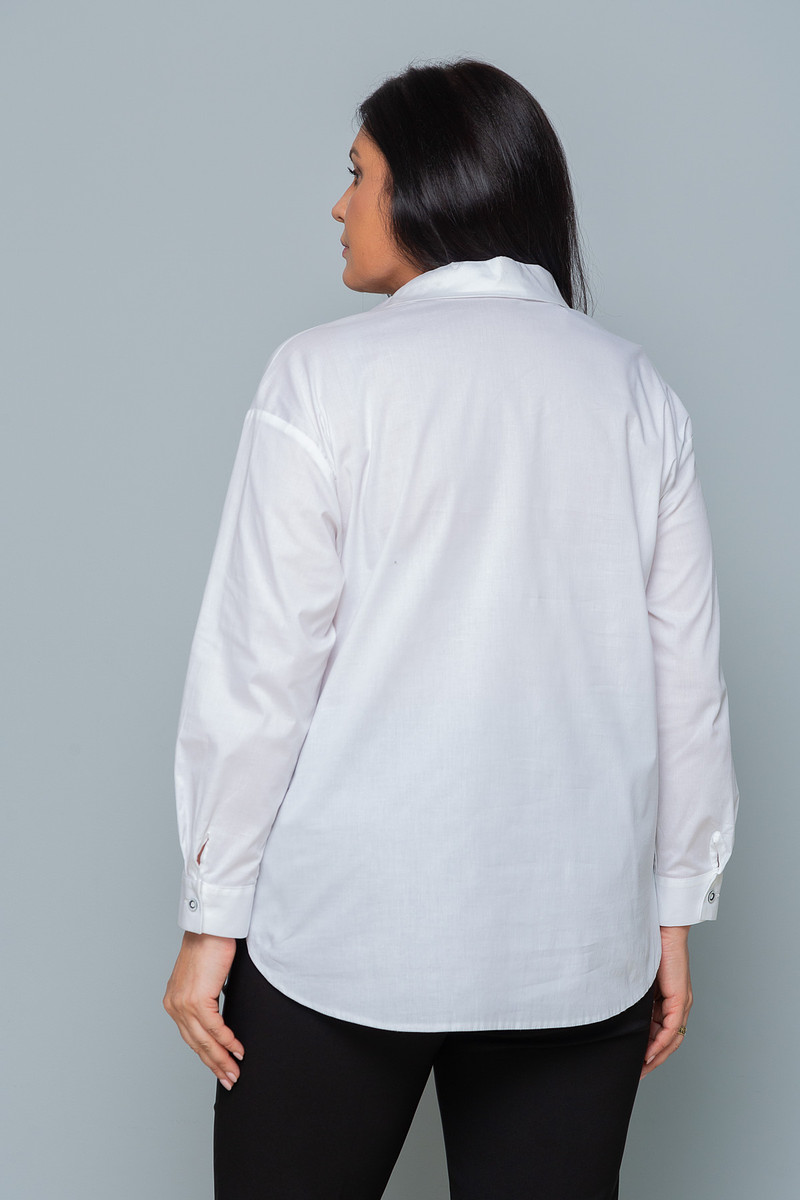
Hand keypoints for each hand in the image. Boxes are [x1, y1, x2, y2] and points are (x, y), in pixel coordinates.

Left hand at [163, 932, 243, 1089]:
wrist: (210, 927)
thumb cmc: (210, 945)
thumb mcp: (205, 977)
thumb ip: (207, 996)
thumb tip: (220, 1015)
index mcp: (174, 1001)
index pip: (190, 1036)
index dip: (206, 1055)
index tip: (219, 1067)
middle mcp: (174, 1005)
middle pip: (195, 1044)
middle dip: (214, 1064)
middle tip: (229, 1080)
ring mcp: (184, 1004)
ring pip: (204, 1041)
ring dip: (222, 1059)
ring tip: (235, 1072)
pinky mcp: (197, 1000)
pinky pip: (215, 1028)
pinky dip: (228, 1041)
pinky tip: (238, 1050)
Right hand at [640, 925, 692, 1080]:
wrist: (663, 928)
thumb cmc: (650, 945)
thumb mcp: (639, 977)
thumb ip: (634, 994)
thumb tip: (618, 1006)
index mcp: (669, 997)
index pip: (663, 1031)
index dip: (651, 1049)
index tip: (636, 1062)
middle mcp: (678, 1003)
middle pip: (669, 1040)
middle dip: (653, 1059)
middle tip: (637, 1073)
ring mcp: (681, 1001)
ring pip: (671, 1038)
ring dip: (656, 1055)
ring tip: (641, 1068)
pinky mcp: (679, 998)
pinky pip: (671, 1028)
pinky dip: (660, 1043)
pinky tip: (648, 1052)